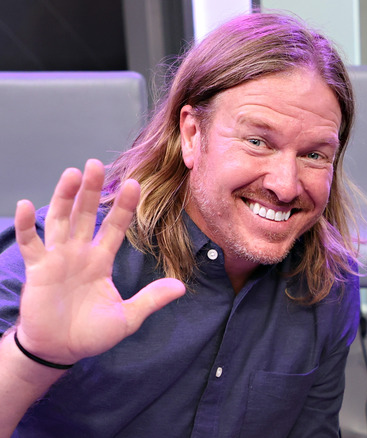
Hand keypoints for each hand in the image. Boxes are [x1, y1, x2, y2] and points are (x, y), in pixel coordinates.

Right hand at [12, 159, 185, 365]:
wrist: (61, 350)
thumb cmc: (91, 333)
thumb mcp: (128, 317)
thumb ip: (151, 299)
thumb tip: (181, 287)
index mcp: (101, 260)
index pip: (114, 227)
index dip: (123, 207)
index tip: (134, 184)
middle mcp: (79, 253)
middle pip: (85, 214)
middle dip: (90, 190)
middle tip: (96, 163)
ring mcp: (57, 258)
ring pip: (59, 220)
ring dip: (63, 197)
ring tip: (71, 173)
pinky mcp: (37, 269)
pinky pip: (31, 243)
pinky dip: (26, 225)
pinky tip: (26, 205)